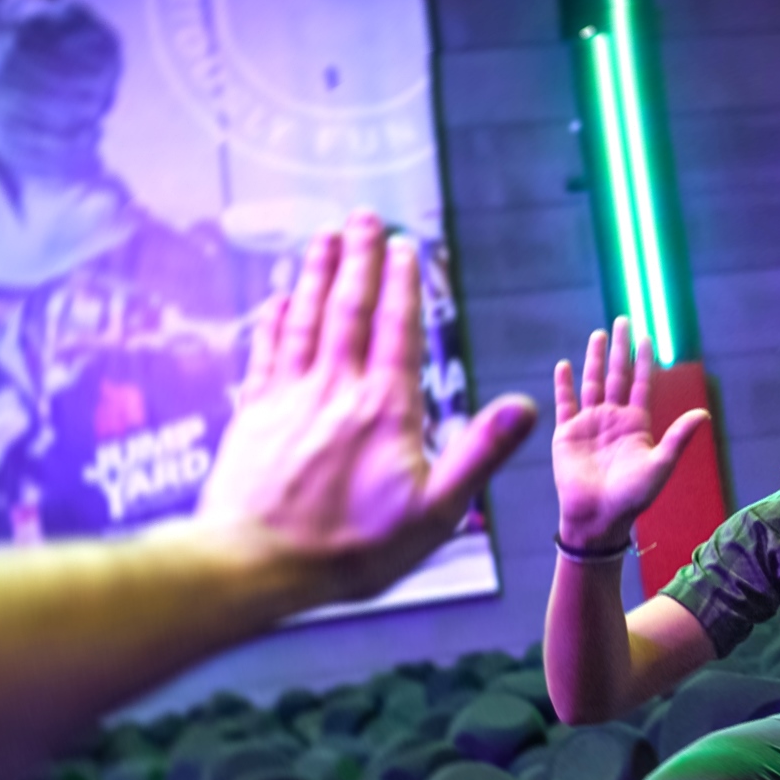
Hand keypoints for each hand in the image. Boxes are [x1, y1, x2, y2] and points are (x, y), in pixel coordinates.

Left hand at [196, 210, 536, 604]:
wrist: (254, 564)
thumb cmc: (351, 550)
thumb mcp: (435, 514)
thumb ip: (480, 454)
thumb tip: (525, 407)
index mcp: (386, 411)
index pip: (397, 331)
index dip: (402, 284)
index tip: (406, 245)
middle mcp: (336, 391)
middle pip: (349, 309)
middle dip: (359, 259)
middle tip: (364, 216)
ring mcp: (290, 398)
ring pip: (305, 319)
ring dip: (317, 273)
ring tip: (326, 236)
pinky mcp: (255, 415)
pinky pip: (268, 351)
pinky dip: (276, 318)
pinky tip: (279, 297)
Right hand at [551, 316, 707, 548]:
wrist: (599, 517)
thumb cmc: (632, 497)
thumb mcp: (660, 465)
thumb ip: (678, 438)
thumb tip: (703, 414)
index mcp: (636, 424)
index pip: (642, 384)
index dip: (645, 361)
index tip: (648, 336)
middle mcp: (613, 418)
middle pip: (618, 375)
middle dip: (621, 348)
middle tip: (623, 320)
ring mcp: (589, 424)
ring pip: (593, 382)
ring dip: (595, 358)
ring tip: (599, 334)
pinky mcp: (567, 433)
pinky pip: (565, 403)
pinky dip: (563, 384)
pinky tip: (564, 364)